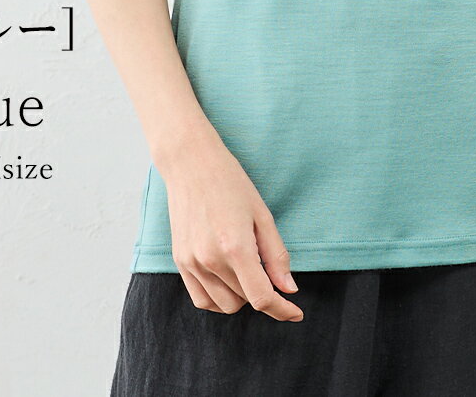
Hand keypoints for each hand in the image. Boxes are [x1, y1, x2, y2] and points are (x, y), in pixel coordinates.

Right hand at [161, 132, 303, 321]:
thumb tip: (289, 289)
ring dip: (241, 296)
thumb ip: (276, 255)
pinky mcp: (180, 261)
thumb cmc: (230, 182)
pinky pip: (201, 299)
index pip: (261, 298)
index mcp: (235, 247)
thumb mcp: (262, 214)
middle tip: (265, 266)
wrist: (190, 162)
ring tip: (245, 267)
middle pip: (244, 301)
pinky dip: (218, 298)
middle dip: (261, 293)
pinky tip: (227, 279)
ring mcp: (191, 262)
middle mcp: (210, 260)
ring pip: (223, 305)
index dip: (282, 310)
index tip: (295, 312)